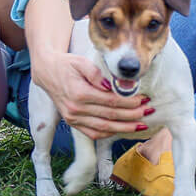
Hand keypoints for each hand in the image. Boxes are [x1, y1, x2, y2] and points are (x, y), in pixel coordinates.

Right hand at [32, 50, 148, 139]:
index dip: (130, 102)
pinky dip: (109, 133)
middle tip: (148, 111)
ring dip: (124, 128)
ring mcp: (73, 118)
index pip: (111, 101)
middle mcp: (76, 109)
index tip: (144, 99)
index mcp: (79, 93)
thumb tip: (111, 86)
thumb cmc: (66, 64)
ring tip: (141, 125)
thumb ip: (96, 74)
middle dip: (132, 115)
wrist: (47, 72)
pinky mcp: (72, 122)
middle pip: (110, 116)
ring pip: (104, 127)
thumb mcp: (81, 62)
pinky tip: (121, 129)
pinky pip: (93, 133)